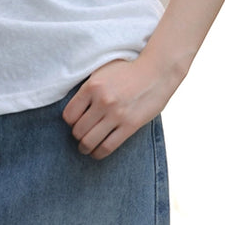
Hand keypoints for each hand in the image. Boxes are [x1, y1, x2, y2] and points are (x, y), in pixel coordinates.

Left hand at [62, 54, 176, 160]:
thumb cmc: (127, 71)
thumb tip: (73, 107)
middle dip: (77, 136)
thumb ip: (87, 88)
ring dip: (84, 147)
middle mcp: (102, 101)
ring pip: (89, 141)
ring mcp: (116, 114)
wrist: (156, 73)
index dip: (70, 121)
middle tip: (80, 135)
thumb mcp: (102, 72)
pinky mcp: (130, 125)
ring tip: (85, 147)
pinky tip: (97, 152)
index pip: (69, 115)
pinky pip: (108, 146)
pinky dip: (98, 153)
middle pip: (78, 130)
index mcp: (92, 86)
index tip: (75, 122)